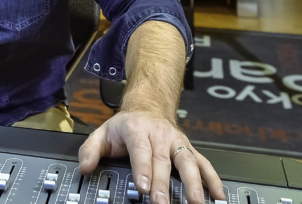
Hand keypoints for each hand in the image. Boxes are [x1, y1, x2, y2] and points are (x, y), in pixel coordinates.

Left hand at [78, 110, 224, 203]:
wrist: (149, 107)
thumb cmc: (127, 125)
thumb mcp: (102, 132)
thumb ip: (90, 150)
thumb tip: (85, 166)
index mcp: (137, 131)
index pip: (141, 151)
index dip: (143, 169)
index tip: (143, 186)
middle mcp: (160, 136)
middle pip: (163, 161)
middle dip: (163, 184)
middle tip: (162, 202)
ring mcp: (177, 143)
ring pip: (188, 163)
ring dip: (194, 184)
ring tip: (196, 202)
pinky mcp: (189, 150)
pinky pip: (204, 164)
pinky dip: (212, 180)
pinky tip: (217, 195)